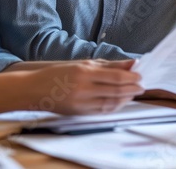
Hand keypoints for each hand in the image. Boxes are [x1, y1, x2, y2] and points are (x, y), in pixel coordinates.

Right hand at [26, 60, 142, 114]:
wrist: (34, 89)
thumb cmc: (57, 73)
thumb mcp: (81, 64)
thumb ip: (108, 64)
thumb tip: (131, 63)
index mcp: (83, 72)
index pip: (114, 76)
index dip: (130, 77)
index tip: (140, 76)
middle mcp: (82, 88)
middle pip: (115, 90)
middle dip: (131, 89)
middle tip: (141, 86)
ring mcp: (80, 102)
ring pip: (110, 103)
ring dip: (125, 99)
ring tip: (133, 93)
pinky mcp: (79, 112)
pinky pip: (102, 111)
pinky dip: (114, 106)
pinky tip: (120, 101)